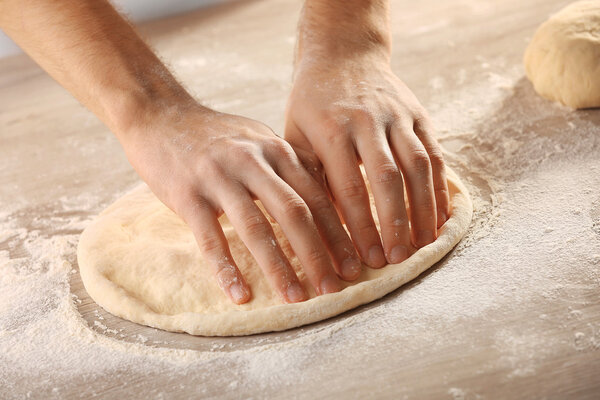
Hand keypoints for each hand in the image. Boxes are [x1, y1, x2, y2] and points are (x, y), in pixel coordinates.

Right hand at [120, 103, 362, 303]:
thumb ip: (292, 165)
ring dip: (279, 267)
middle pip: (295, 212)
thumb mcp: (261, 140)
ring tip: (295, 298)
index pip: (317, 196)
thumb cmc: (217, 136)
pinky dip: (226, 269)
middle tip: (334, 290)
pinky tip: (240, 295)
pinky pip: (209, 238)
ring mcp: (218, 176)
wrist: (160, 115)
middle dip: (319, 254)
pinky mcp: (187, 193)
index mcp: (276, 149)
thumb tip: (330, 198)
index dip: (339, 234)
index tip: (353, 266)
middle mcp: (252, 160)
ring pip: (256, 227)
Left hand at [285, 55, 449, 267]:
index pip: (348, 187)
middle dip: (394, 223)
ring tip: (424, 245)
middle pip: (387, 178)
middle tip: (397, 259)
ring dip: (423, 209)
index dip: (360, 226)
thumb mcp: (295, 134)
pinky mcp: (418, 114)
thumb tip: (312, 227)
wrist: (343, 54)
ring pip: (418, 166)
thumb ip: (306, 175)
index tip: (367, 258)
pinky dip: (440, 187)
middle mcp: (367, 121)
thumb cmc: (312, 104)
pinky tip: (441, 216)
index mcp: (331, 130)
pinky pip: (435, 153)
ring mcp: (397, 115)